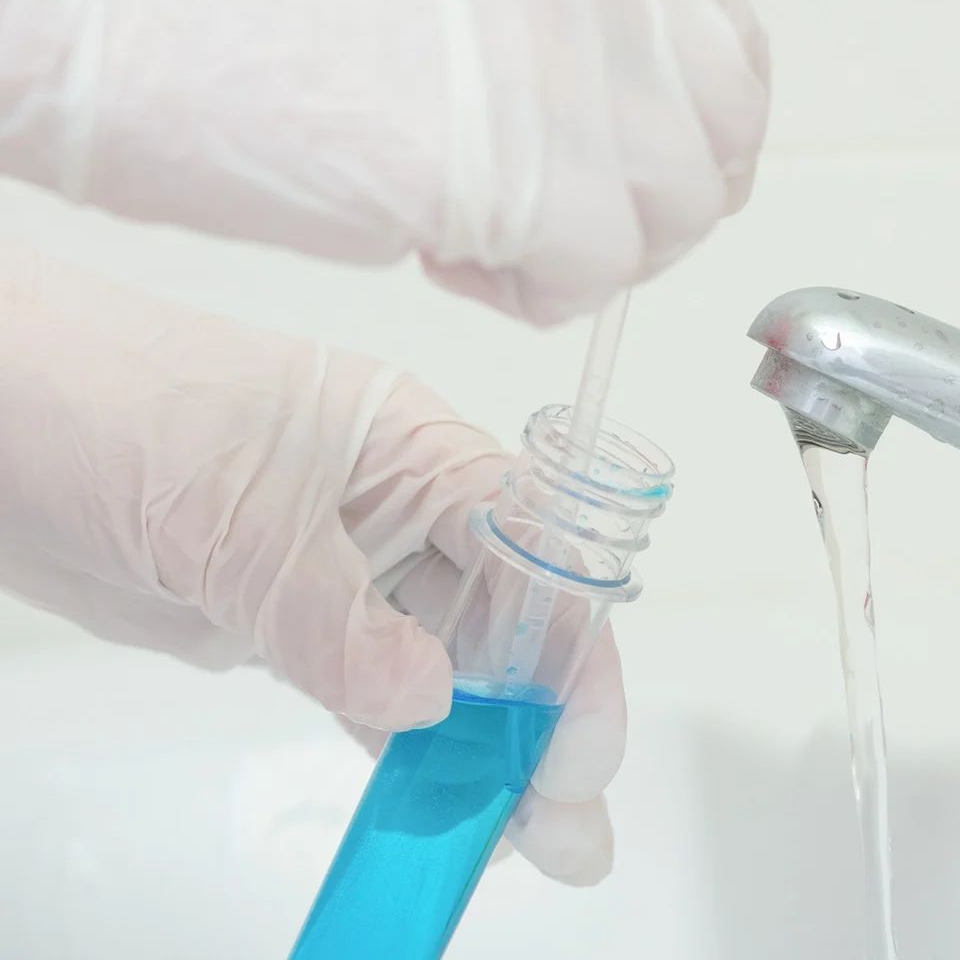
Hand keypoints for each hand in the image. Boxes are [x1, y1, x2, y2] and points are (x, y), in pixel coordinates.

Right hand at [0, 0, 769, 324]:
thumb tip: (602, 94)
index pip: (718, 32)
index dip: (690, 120)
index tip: (641, 163)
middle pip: (719, 132)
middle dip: (652, 199)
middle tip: (562, 220)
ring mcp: (565, 59)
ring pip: (671, 209)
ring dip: (588, 247)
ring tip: (477, 229)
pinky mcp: (522, 168)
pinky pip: (595, 275)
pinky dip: (531, 291)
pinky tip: (441, 251)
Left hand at [0, 248, 624, 882]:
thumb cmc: (106, 397)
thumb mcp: (235, 515)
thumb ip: (333, 617)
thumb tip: (424, 699)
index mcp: (416, 451)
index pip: (536, 555)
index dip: (573, 654)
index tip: (572, 750)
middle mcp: (398, 510)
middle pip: (506, 623)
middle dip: (545, 724)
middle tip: (564, 827)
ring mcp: (343, 569)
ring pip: (445, 671)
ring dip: (483, 754)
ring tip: (517, 842)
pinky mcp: (284, 620)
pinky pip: (366, 697)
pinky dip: (402, 755)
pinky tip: (433, 807)